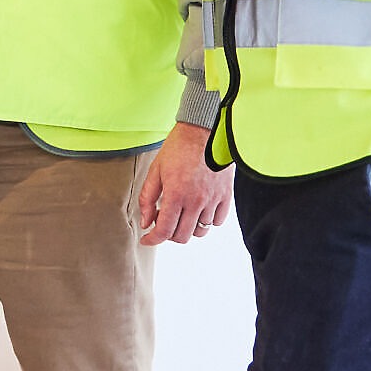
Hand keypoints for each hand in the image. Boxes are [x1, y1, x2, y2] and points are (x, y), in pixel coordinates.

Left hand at [138, 121, 232, 245]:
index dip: (153, 240)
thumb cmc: (178, 147)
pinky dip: (206, 221)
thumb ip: (147, 198)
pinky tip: (198, 209)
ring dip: (187, 228)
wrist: (203, 130)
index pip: (164, 231)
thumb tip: (145, 222)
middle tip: (162, 221)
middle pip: (182, 236)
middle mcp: (196, 201)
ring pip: (200, 231)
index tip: (147, 239)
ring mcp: (212, 199)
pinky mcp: (225, 195)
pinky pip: (217, 221)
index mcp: (176, 194)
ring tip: (181, 214)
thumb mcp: (155, 170)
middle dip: (168, 234)